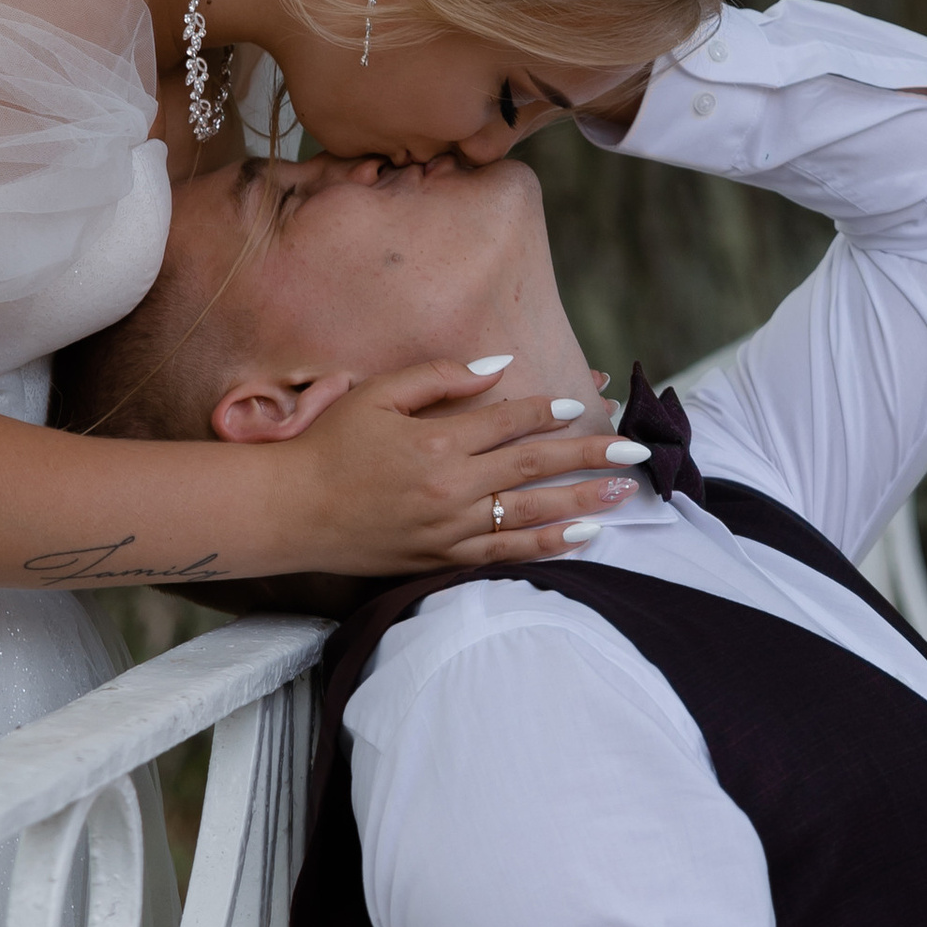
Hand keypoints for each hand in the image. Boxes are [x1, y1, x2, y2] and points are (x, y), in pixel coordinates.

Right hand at [283, 361, 640, 572]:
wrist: (291, 512)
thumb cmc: (330, 446)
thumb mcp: (378, 395)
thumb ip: (440, 377)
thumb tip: (497, 366)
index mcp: (435, 442)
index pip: (508, 422)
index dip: (547, 411)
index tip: (581, 405)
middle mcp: (449, 488)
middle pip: (534, 468)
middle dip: (589, 455)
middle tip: (635, 450)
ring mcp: (448, 529)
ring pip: (531, 515)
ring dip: (583, 502)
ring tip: (624, 493)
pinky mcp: (441, 559)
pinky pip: (507, 553)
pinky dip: (548, 545)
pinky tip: (583, 536)